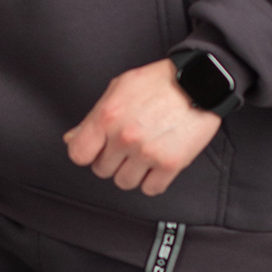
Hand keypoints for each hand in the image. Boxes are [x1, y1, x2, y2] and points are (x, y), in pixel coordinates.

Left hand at [63, 58, 220, 195]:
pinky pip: (151, 189)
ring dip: (132, 171)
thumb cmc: (159, 82)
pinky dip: (153, 180)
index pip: (78, 154)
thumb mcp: (119, 89)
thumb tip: (72, 139)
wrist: (200, 82)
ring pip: (125, 182)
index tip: (97, 148)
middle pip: (102, 170)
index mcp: (107, 117)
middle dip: (112, 159)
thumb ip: (93, 117)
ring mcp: (148, 153)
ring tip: (144, 152)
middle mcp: (125, 137)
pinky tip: (157, 163)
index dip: (87, 152)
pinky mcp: (171, 164)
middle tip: (127, 145)